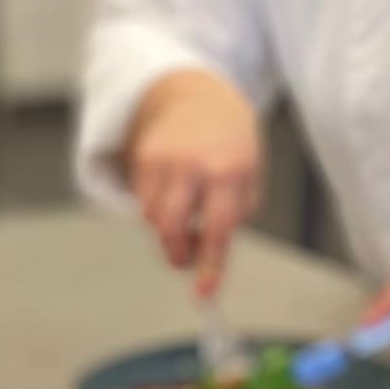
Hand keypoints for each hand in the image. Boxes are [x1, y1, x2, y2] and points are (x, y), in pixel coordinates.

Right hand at [126, 72, 261, 294]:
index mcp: (231, 171)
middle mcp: (195, 164)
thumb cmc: (231, 143)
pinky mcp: (143, 155)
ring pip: (151, 218)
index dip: (210, 266)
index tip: (204, 293)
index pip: (219, 229)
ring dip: (166, 228)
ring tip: (183, 211)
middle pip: (171, 227)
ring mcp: (165, 158)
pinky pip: (140, 199)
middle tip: (184, 259)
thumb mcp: (249, 175)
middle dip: (176, 253)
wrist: (199, 95)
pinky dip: (154, 206)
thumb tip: (208, 258)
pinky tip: (171, 189)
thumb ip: (233, 215)